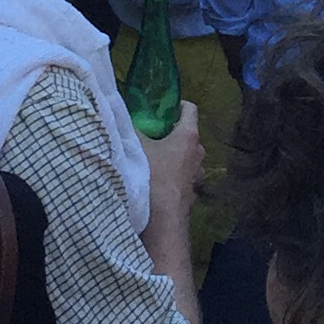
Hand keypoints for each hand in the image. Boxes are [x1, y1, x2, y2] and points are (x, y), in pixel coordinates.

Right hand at [140, 97, 205, 211]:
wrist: (163, 217)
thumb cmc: (153, 176)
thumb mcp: (138, 148)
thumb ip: (133, 130)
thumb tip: (125, 119)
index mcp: (189, 135)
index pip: (190, 109)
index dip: (176, 105)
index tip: (161, 108)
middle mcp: (198, 151)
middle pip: (187, 133)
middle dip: (171, 132)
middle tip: (151, 134)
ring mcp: (197, 172)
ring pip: (186, 156)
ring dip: (173, 154)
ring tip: (153, 158)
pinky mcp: (193, 190)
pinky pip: (184, 174)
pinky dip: (174, 173)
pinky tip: (158, 179)